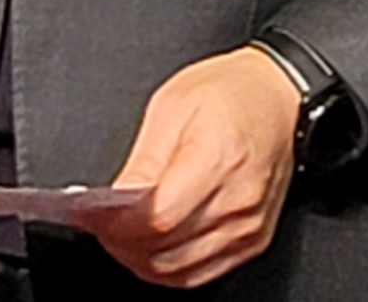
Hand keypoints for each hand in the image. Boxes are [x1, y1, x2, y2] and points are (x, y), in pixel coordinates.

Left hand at [89, 46, 298, 287]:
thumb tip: (109, 203)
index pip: (158, 218)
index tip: (87, 214)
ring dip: (138, 258)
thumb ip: (142, 162)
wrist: (280, 99)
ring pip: (177, 270)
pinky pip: (198, 274)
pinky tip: (149, 247)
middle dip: (119, 242)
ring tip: (119, 233)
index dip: (115, 224)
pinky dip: (166, 268)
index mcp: (217, 158)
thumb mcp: (172, 106)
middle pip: (164, 250)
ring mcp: (249, 227)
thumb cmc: (230, 93)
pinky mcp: (252, 242)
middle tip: (98, 222)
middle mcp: (239, 200)